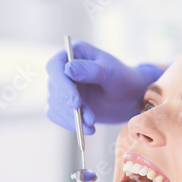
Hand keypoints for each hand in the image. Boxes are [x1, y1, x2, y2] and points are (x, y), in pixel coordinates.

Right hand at [46, 40, 163, 133]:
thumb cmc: (122, 79)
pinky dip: (70, 124)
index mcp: (73, 53)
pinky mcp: (61, 104)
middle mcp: (62, 69)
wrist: (128, 98)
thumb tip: (68, 68)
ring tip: (92, 124)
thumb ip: (90, 70)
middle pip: (54, 88)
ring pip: (54, 105)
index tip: (76, 103)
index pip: (55, 67)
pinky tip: (88, 128)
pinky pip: (56, 116)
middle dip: (70, 107)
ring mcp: (60, 87)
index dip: (62, 85)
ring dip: (72, 118)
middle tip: (90, 119)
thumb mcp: (110, 72)